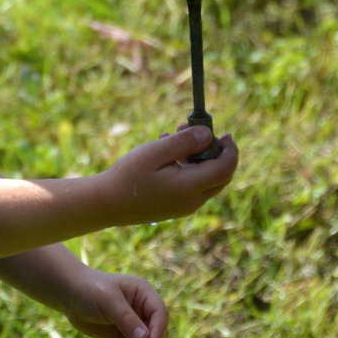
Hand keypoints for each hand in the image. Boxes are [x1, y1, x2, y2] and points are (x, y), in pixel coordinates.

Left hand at [62, 269, 167, 337]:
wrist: (69, 295)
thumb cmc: (89, 290)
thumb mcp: (107, 300)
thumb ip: (125, 318)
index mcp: (143, 294)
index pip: (160, 314)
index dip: (158, 331)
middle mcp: (143, 310)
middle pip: (157, 334)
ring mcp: (134, 325)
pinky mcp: (124, 337)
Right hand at [101, 125, 236, 224]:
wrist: (107, 203)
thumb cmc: (128, 175)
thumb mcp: (155, 152)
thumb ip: (183, 142)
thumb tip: (209, 134)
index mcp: (189, 187)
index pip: (225, 169)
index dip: (230, 150)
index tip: (226, 133)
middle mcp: (192, 200)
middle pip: (221, 176)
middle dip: (215, 151)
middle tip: (196, 131)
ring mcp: (185, 206)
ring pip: (207, 180)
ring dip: (199, 158)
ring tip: (174, 136)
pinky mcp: (176, 207)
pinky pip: (193, 186)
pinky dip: (189, 168)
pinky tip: (167, 154)